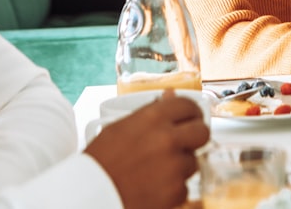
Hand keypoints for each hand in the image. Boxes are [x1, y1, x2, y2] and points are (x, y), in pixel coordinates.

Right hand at [85, 91, 210, 208]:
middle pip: (202, 132)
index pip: (188, 106)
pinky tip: (153, 187)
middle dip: (194, 137)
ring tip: (156, 170)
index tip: (189, 118)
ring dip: (180, 166)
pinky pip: (185, 186)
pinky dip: (173, 189)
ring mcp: (174, 166)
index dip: (190, 112)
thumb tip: (171, 95)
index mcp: (153, 118)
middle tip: (184, 143)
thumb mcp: (120, 128)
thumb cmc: (100, 163)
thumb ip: (150, 112)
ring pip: (193, 161)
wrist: (88, 196)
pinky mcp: (175, 191)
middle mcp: (167, 139)